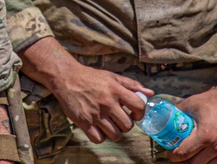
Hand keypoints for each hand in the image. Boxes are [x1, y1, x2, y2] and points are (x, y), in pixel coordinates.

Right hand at [20, 38, 151, 143]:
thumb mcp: (112, 76)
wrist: (66, 77)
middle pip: (128, 125)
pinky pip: (99, 139)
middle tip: (119, 120)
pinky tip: (98, 128)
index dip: (140, 113)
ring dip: (114, 132)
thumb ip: (132, 85)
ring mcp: (95, 113)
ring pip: (115, 135)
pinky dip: (100, 137)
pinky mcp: (84, 121)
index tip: (134, 114)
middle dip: (126, 125)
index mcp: (115, 90)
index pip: (139, 106)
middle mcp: (107, 102)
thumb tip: (150, 93)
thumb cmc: (91, 77)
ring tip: (109, 125)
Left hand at [167, 83, 216, 163]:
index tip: (168, 152)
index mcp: (205, 135)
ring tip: (189, 157)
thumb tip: (166, 119)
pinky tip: (204, 160)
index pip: (184, 153)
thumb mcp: (192, 103)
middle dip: (182, 162)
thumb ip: (178, 113)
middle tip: (176, 156)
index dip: (173, 155)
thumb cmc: (213, 100)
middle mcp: (216, 147)